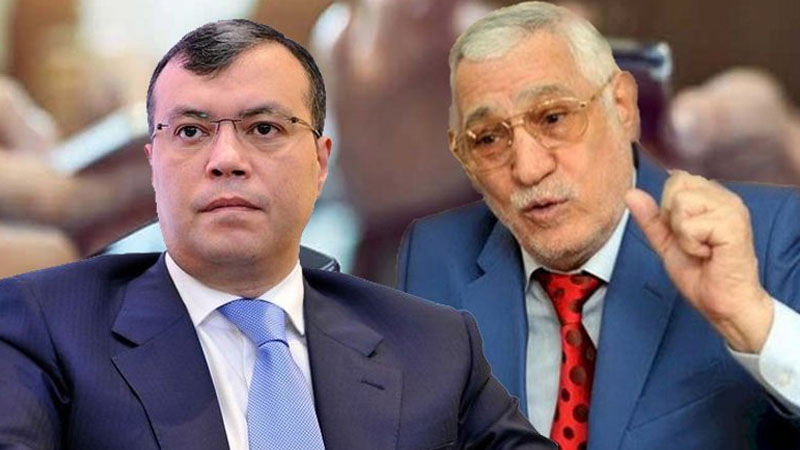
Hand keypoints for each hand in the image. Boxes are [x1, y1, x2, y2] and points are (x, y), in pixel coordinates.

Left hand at [625, 170, 772, 352]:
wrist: (724, 303)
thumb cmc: (701, 274)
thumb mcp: (667, 242)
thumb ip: (650, 218)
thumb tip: (631, 194)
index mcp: (712, 197)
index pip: (675, 179)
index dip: (669, 210)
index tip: (686, 234)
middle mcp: (725, 197)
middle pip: (676, 184)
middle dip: (673, 218)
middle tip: (694, 242)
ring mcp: (732, 208)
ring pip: (681, 201)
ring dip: (682, 232)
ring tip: (701, 248)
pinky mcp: (733, 224)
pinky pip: (690, 224)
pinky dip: (691, 244)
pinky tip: (708, 254)